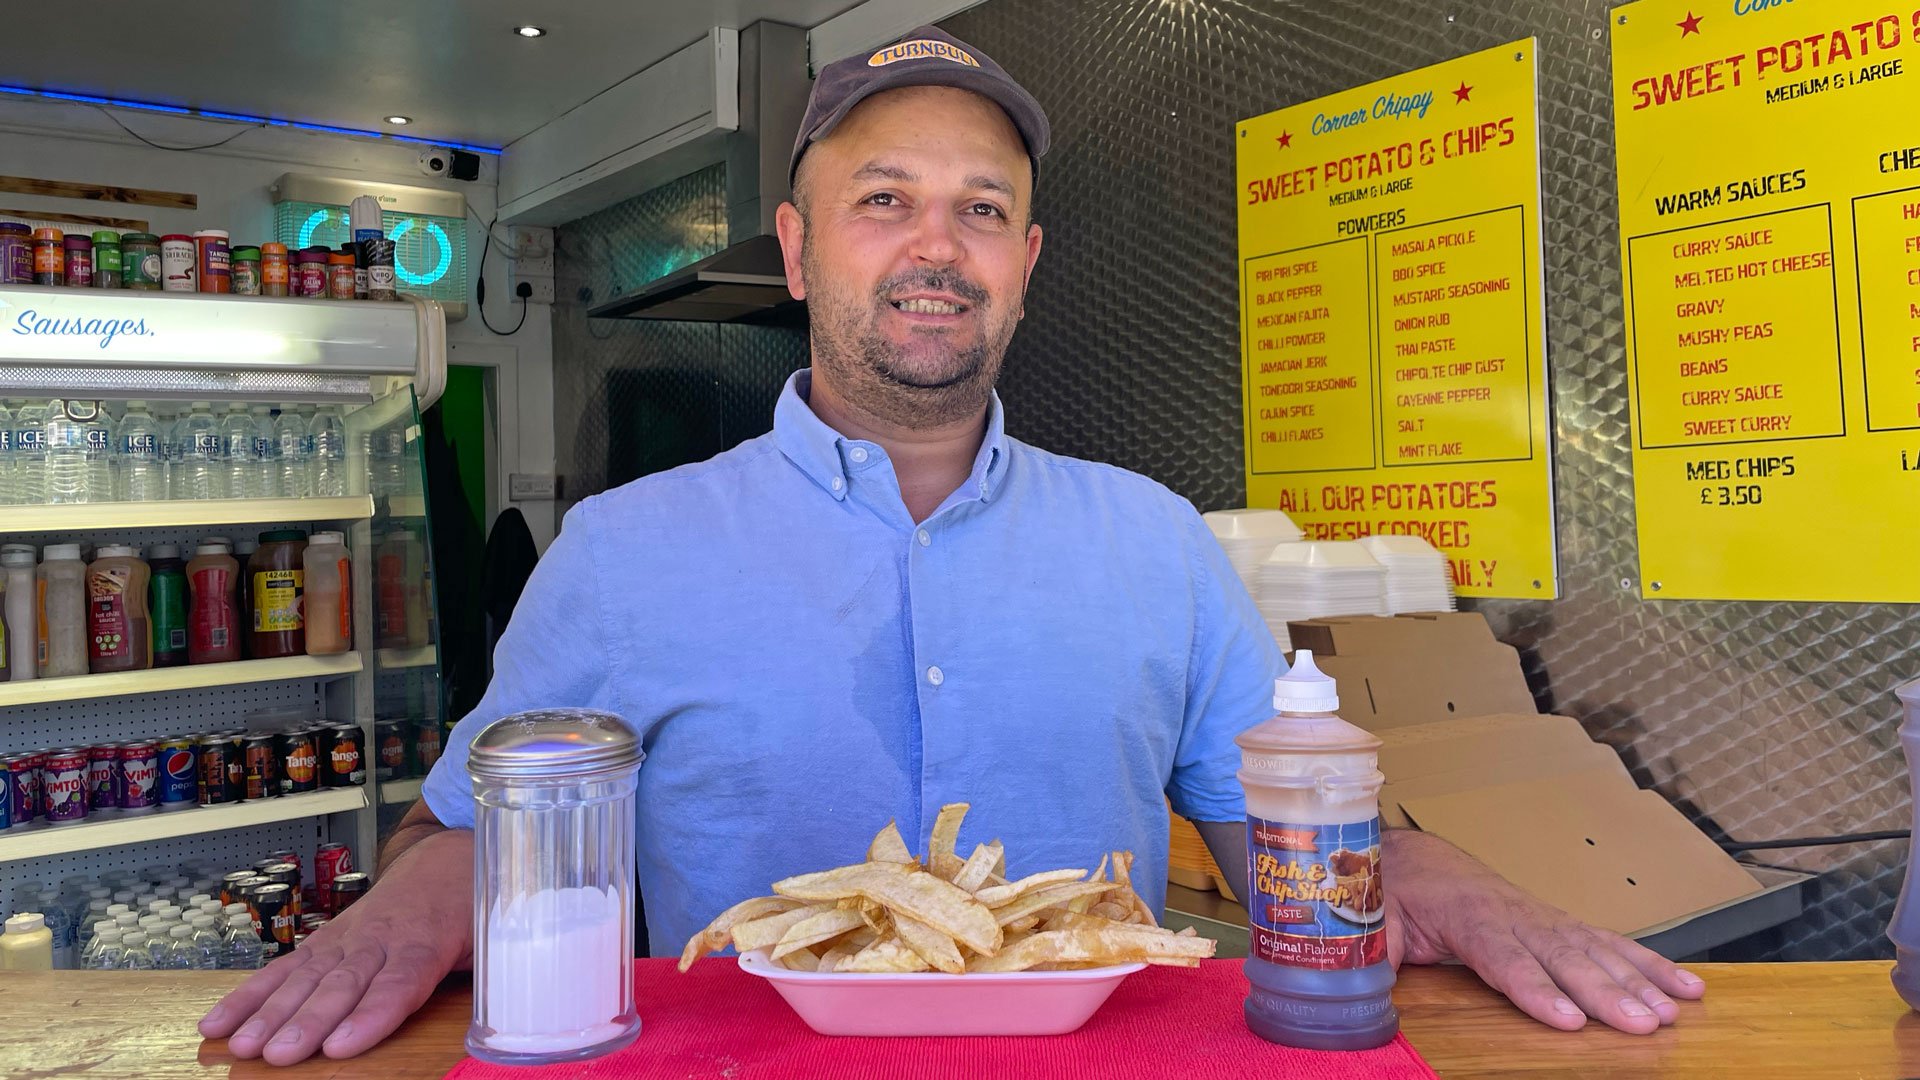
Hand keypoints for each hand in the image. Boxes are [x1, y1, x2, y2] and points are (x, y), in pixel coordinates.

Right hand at [198, 828, 473, 1063]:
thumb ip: (494, 972)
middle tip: (280, 1056)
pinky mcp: (324, 942)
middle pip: (343, 985)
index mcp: (429, 942)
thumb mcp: (493, 935)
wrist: (444, 859)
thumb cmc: (471, 905)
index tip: (344, 1045)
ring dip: (271, 1014)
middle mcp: (381, 940)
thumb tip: (510, 1014)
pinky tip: (218, 1024)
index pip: (400, 982)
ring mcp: (347, 939)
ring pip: (306, 977)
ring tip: (244, 1047)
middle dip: (309, 1022)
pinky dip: (248, 995)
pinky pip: (283, 969)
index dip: (372, 1014)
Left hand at [1383, 828, 1704, 1033]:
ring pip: (1594, 948)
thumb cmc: (1391, 891)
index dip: (1535, 988)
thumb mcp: (1375, 922)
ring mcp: (1539, 915)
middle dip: (1604, 992)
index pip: (1503, 956)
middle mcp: (1511, 912)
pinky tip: (1686, 987)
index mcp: (1463, 914)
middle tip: (1641, 1025)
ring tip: (1672, 1012)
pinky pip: (1607, 942)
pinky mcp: (1556, 922)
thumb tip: (1363, 987)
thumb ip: (1377, 953)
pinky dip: (1649, 964)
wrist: (1408, 853)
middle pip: (1562, 955)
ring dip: (1637, 981)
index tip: (1567, 1019)